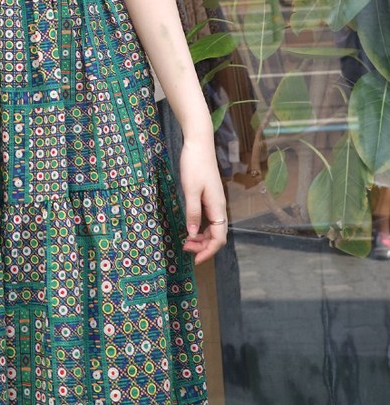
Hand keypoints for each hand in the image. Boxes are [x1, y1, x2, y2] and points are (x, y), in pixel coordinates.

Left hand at [179, 135, 227, 264]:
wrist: (199, 144)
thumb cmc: (194, 164)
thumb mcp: (190, 190)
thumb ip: (193, 212)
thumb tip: (193, 234)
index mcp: (217, 206)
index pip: (219, 237)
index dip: (208, 251)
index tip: (195, 260)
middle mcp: (219, 206)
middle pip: (217, 235)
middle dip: (203, 246)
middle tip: (185, 249)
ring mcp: (215, 201)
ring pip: (213, 227)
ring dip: (201, 237)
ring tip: (186, 241)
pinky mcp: (209, 196)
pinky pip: (209, 218)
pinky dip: (200, 227)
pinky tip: (190, 228)